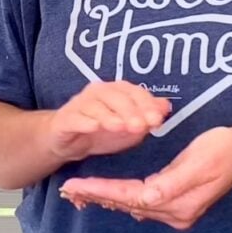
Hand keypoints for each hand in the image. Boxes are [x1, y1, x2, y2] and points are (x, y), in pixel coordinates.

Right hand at [47, 81, 170, 162]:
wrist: (70, 141)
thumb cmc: (104, 130)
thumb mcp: (130, 126)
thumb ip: (147, 116)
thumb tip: (166, 106)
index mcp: (116, 91)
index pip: (134, 92)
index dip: (146, 104)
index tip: (157, 120)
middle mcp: (98, 92)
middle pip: (116, 97)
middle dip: (130, 111)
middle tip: (141, 126)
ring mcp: (80, 104)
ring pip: (95, 106)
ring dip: (109, 116)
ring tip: (120, 126)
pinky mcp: (65, 119)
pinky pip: (75, 118)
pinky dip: (84, 121)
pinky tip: (94, 127)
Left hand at [61, 126, 231, 228]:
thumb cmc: (223, 149)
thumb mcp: (200, 161)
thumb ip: (172, 182)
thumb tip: (145, 199)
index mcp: (178, 203)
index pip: (130, 197)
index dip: (100, 191)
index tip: (75, 185)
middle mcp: (174, 214)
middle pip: (126, 204)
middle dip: (95, 196)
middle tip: (65, 190)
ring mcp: (176, 212)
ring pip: (130, 205)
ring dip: (104, 198)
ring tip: (77, 192)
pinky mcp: (176, 204)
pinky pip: (140, 202)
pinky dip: (120, 197)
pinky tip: (105, 194)